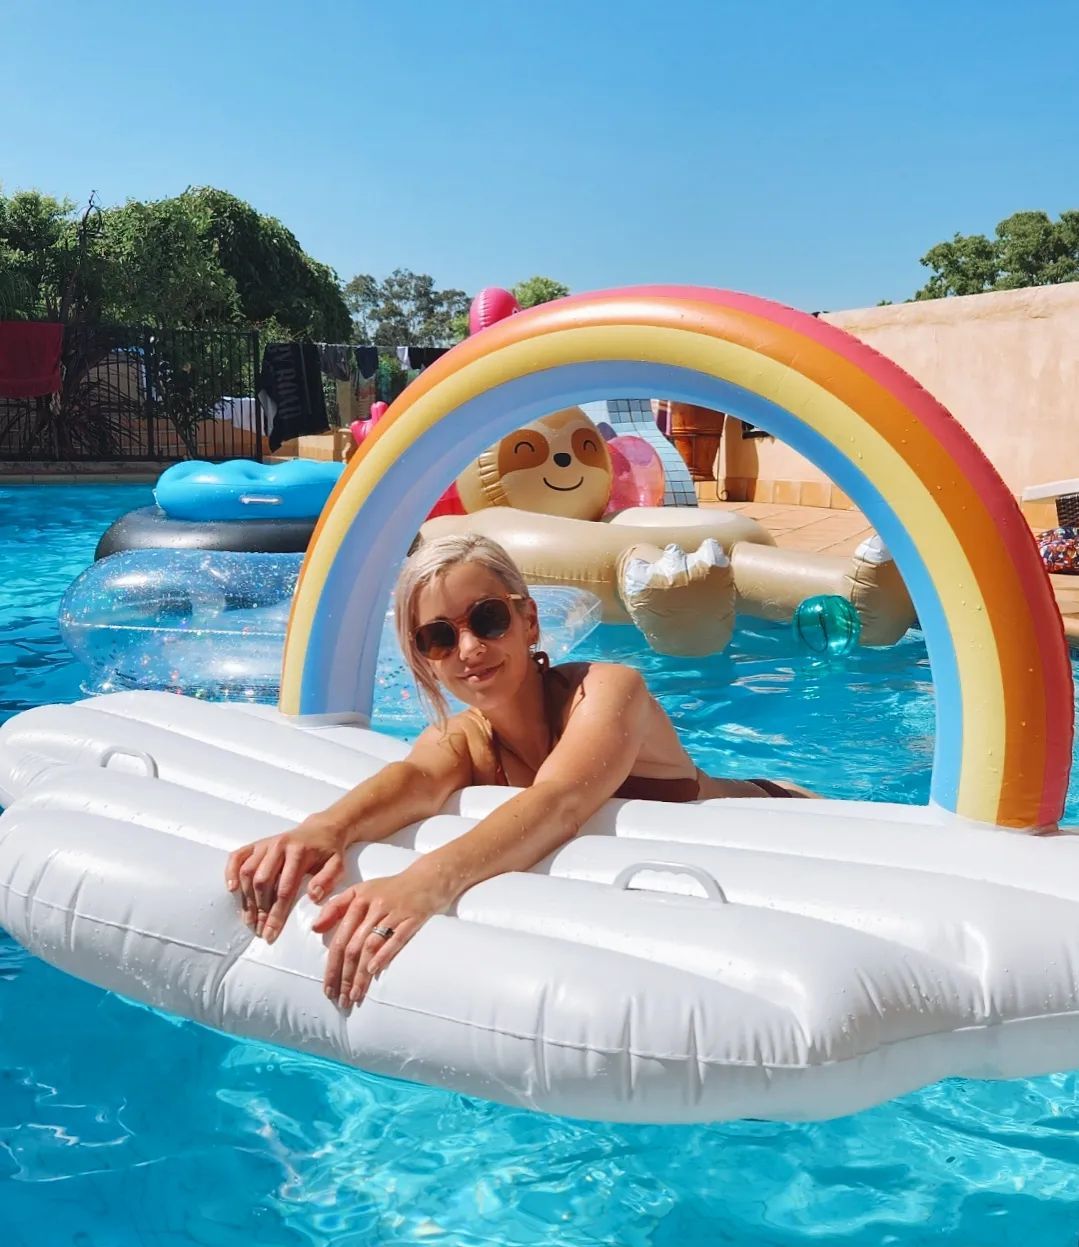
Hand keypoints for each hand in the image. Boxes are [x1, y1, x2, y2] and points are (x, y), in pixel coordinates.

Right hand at [225, 817, 346, 943]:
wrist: (321, 830)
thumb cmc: (328, 851)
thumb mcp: (337, 864)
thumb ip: (328, 879)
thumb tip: (313, 896)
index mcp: (299, 852)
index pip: (284, 889)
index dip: (276, 914)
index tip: (271, 934)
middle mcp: (279, 846)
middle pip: (262, 882)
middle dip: (260, 910)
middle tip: (260, 930)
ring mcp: (266, 844)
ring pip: (248, 872)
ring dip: (246, 899)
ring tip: (249, 920)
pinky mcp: (256, 844)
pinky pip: (237, 857)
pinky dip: (230, 872)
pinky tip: (232, 890)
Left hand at [313, 865, 448, 1007]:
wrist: (428, 878)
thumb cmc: (391, 888)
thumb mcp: (361, 890)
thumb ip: (336, 907)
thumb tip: (315, 928)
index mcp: (358, 899)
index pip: (340, 937)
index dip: (331, 965)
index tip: (328, 987)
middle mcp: (374, 906)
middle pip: (353, 945)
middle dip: (344, 976)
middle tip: (340, 999)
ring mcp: (394, 913)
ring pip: (371, 946)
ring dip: (361, 974)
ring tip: (355, 995)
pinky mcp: (412, 919)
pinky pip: (396, 939)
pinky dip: (384, 954)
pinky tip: (374, 971)